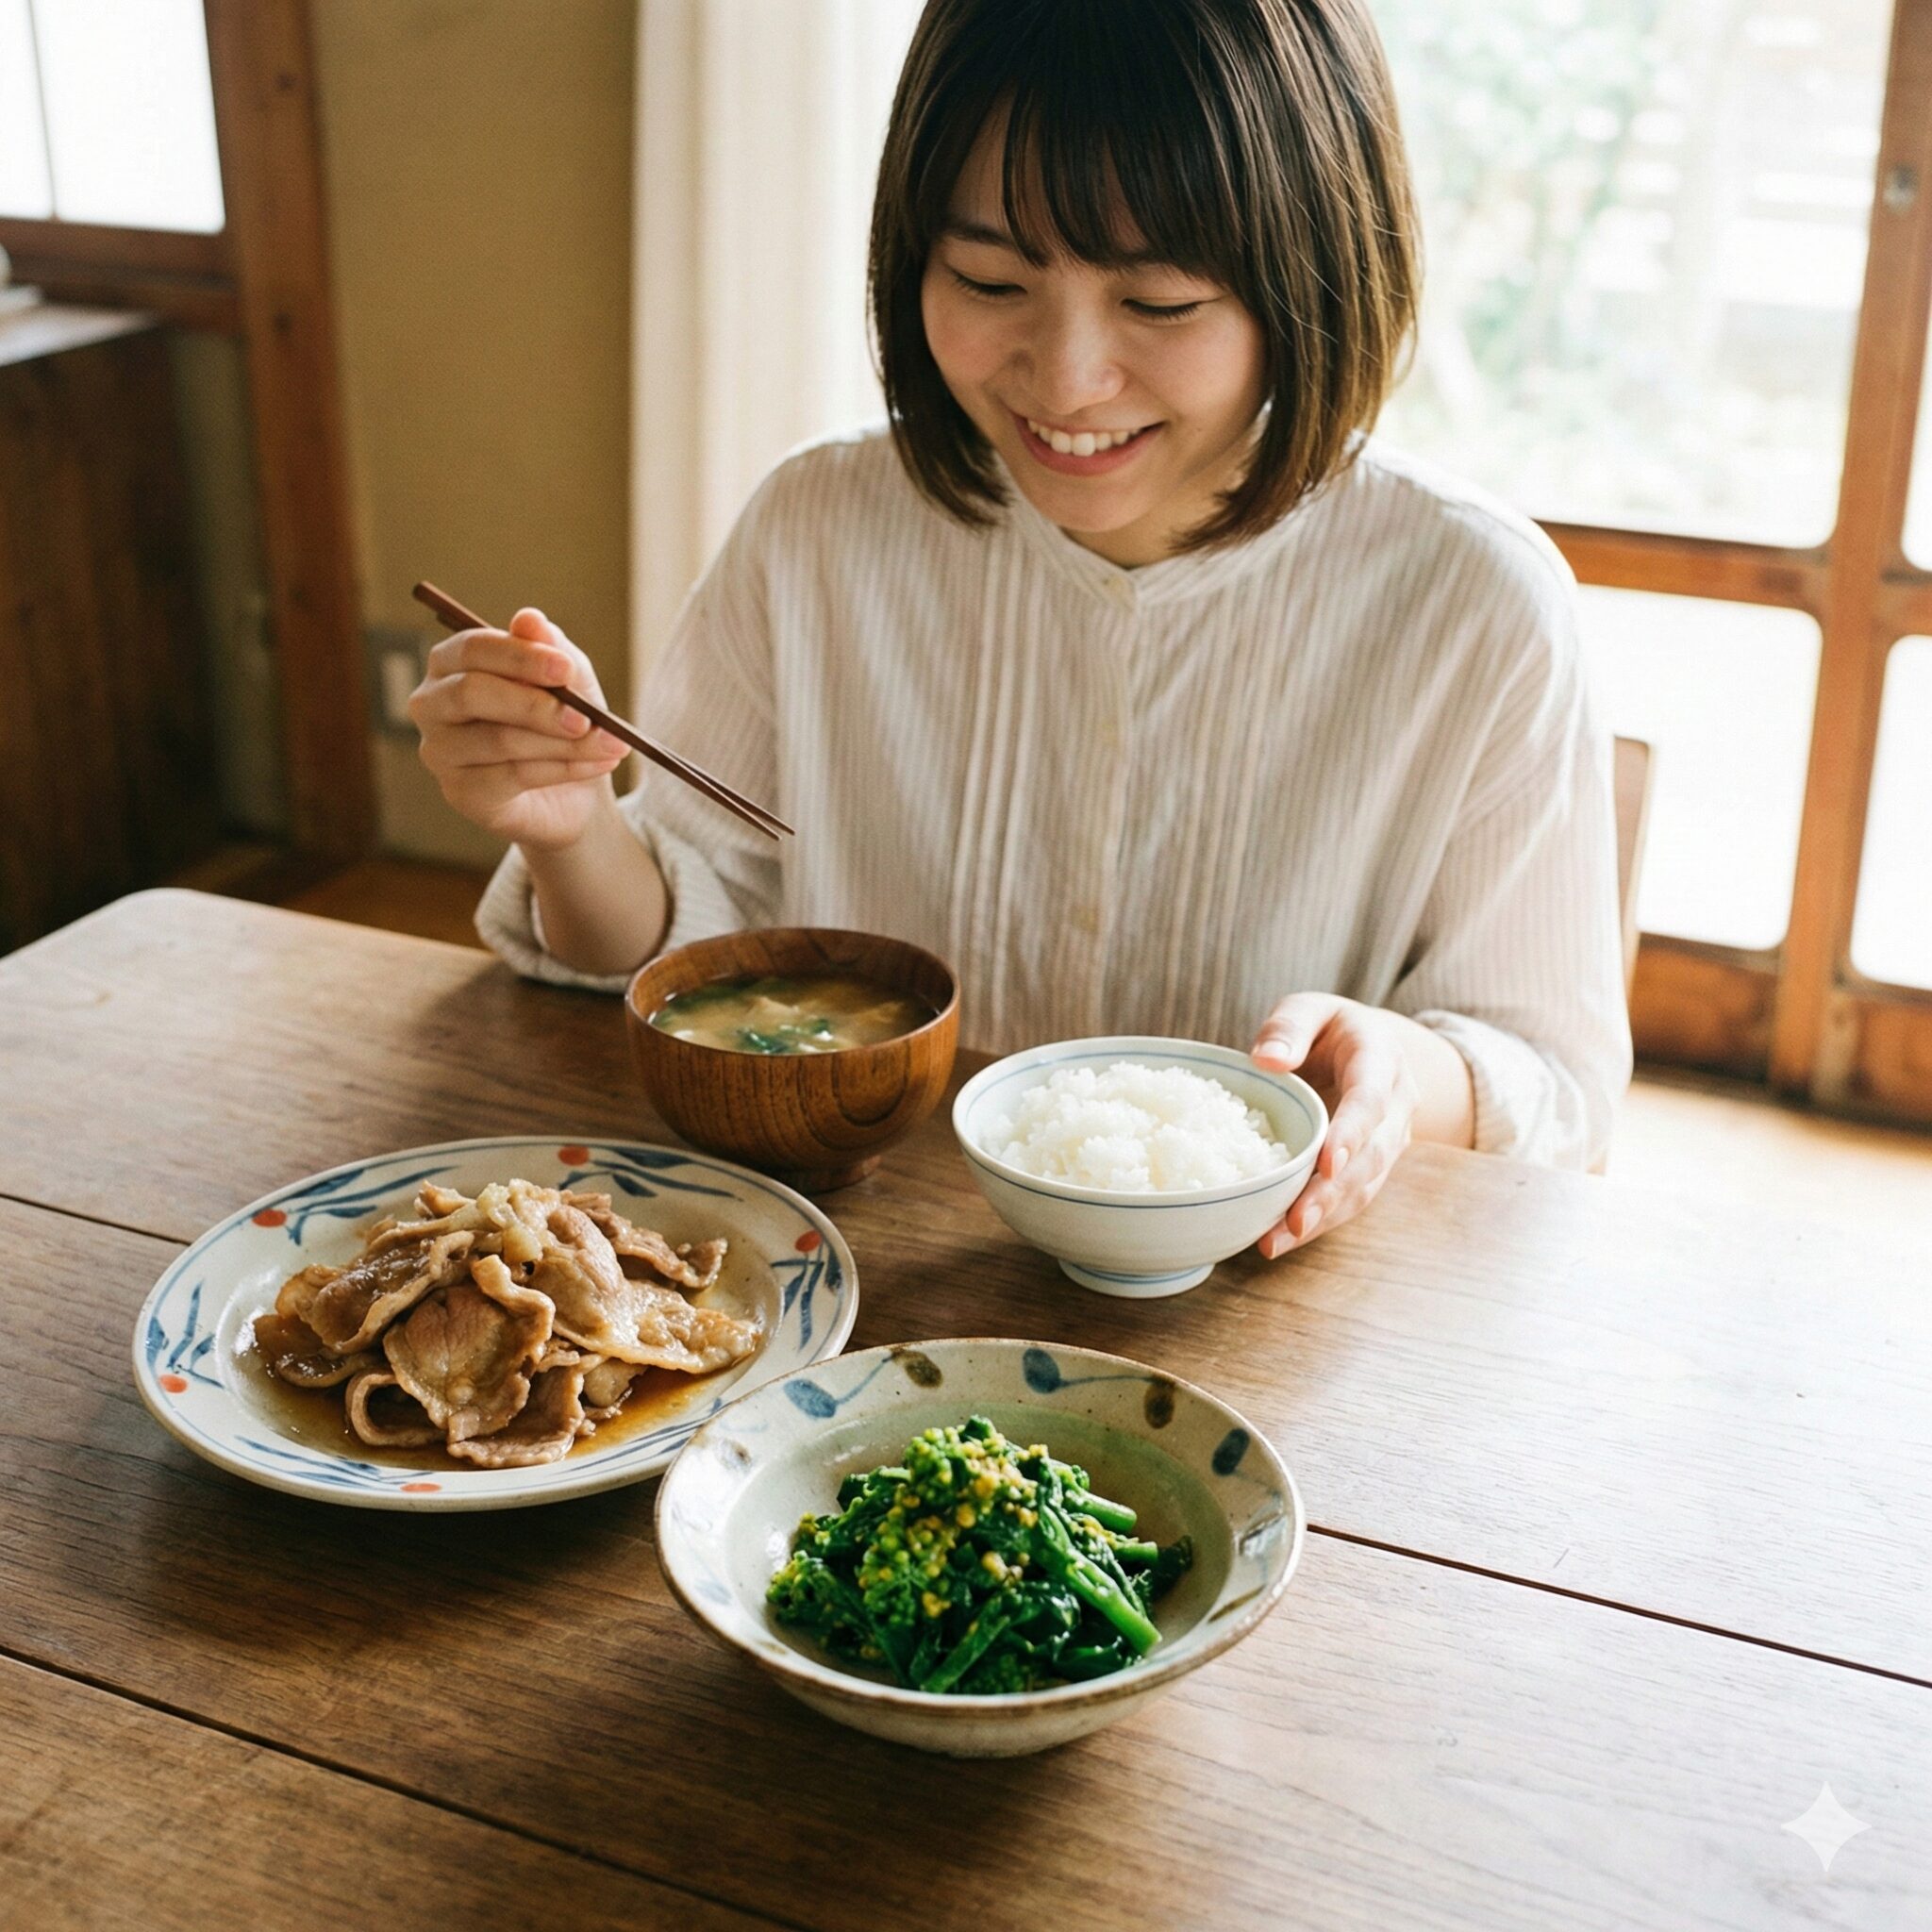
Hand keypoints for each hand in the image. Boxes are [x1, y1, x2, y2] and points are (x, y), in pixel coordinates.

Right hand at [408, 608, 627, 851]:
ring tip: (610, 745)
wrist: (572, 791)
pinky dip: (563, 769)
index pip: (472, 648)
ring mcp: (440, 751)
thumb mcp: (569, 681)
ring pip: (499, 740)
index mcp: (451, 663)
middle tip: (586, 718)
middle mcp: (432, 704)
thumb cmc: (561, 722)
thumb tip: (529, 618)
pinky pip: (512, 777)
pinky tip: (596, 764)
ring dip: (562, 743)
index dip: (519, 656)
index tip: (565, 669)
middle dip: (535, 705)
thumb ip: (551, 649)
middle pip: (471, 693)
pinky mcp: (460, 792)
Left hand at [1248, 993, 1420, 1257]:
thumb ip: (1289, 1027)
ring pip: (1362, 1187)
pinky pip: (1349, 1200)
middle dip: (1332, 1191)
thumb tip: (1266, 1060)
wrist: (1369, 1047)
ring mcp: (1388, 1143)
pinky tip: (1279, 1240)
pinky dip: (1318, 1223)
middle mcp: (1396, 1108)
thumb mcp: (1309, 1009)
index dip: (1352, 1134)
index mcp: (1382, 1061)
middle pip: (1370, 1157)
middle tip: (1295, 1220)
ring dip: (1323, 1217)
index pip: (1372, 1101)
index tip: (1327, 1163)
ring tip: (1276, 1241)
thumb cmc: (1330, 1029)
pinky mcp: (1371, 1169)